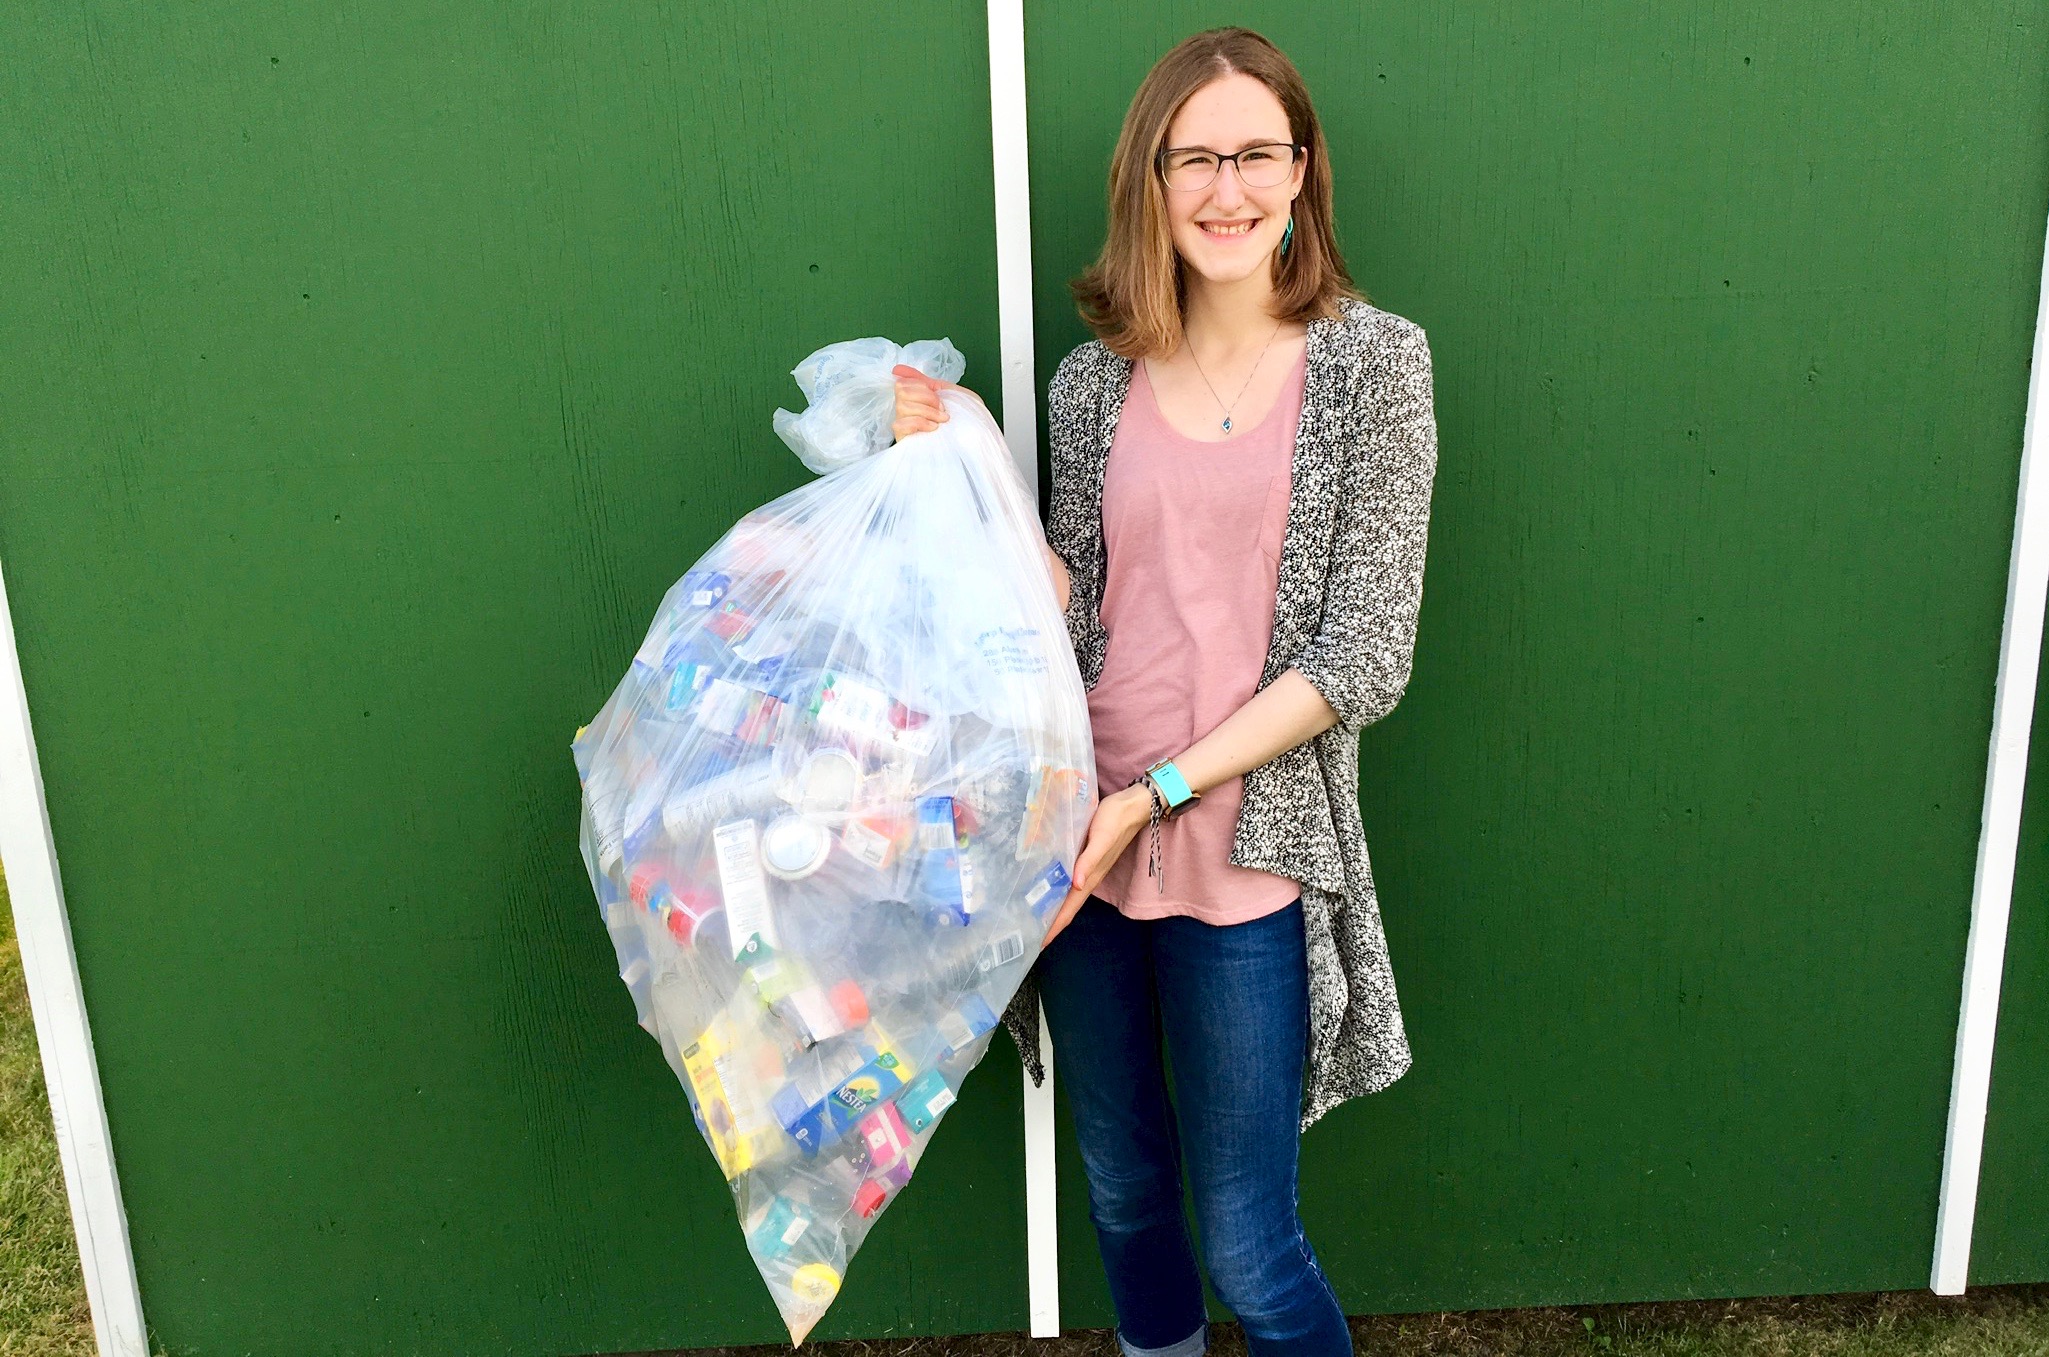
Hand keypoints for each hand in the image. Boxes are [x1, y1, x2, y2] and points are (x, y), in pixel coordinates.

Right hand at [891, 364, 983, 441]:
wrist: (977, 438)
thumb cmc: (965, 416)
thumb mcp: (947, 391)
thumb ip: (924, 380)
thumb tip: (898, 369)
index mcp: (915, 397)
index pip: (902, 382)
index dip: (921, 386)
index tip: (938, 395)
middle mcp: (906, 410)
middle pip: (901, 391)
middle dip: (927, 397)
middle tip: (942, 408)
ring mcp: (904, 425)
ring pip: (902, 406)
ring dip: (927, 411)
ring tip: (942, 420)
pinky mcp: (904, 440)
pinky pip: (900, 424)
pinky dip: (920, 423)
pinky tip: (934, 428)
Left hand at [1039, 783, 1153, 948]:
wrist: (1132, 805)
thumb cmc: (1116, 820)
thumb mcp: (1101, 838)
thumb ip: (1089, 860)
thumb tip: (1077, 886)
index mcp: (1091, 877)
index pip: (1070, 908)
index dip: (1055, 926)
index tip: (1038, 944)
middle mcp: (1087, 877)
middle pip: (1066, 906)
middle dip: (1049, 923)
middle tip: (1027, 935)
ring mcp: (1086, 868)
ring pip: (1066, 895)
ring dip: (1052, 908)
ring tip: (1031, 918)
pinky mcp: (1084, 857)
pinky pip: (1066, 879)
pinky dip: (1055, 888)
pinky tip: (1045, 886)